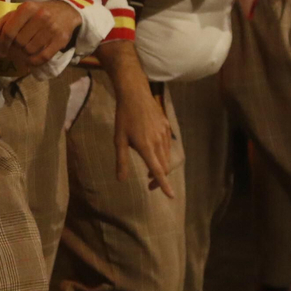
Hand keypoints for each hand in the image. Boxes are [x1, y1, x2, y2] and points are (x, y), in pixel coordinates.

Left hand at [0, 0, 80, 72]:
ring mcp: (52, 28)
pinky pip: (43, 57)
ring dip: (23, 57)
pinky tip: (30, 61)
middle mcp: (41, 16)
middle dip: (14, 50)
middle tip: (14, 52)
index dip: (2, 45)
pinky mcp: (61, 39)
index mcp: (27, 8)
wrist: (65, 11)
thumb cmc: (35, 13)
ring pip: (30, 51)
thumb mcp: (16, 15)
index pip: (9, 31)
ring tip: (22, 55)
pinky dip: (34, 62)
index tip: (1, 52)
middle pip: (19, 43)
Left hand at [113, 81, 175, 196]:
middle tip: (148, 184)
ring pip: (166, 157)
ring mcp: (165, 134)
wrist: (135, 94)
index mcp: (146, 146)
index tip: (171, 196)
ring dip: (160, 166)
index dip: (163, 184)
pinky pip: (167, 146)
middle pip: (164, 166)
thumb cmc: (124, 117)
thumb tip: (121, 180)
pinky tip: (153, 152)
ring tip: (149, 169)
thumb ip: (121, 161)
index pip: (157, 170)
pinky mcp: (167, 127)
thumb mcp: (119, 140)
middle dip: (158, 178)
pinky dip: (162, 154)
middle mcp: (158, 141)